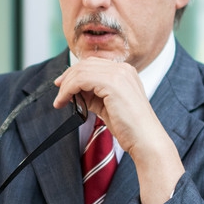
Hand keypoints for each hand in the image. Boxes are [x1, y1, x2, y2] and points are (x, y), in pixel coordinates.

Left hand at [53, 58, 182, 203]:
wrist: (145, 139)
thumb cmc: (129, 127)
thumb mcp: (107, 106)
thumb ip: (93, 96)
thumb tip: (75, 93)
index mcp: (125, 72)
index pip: (93, 64)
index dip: (74, 72)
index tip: (62, 85)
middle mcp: (123, 69)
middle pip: (85, 64)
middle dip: (68, 77)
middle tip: (58, 92)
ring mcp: (118, 74)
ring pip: (81, 71)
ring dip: (66, 86)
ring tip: (60, 101)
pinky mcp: (112, 83)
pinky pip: (81, 80)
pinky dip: (68, 90)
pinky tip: (64, 102)